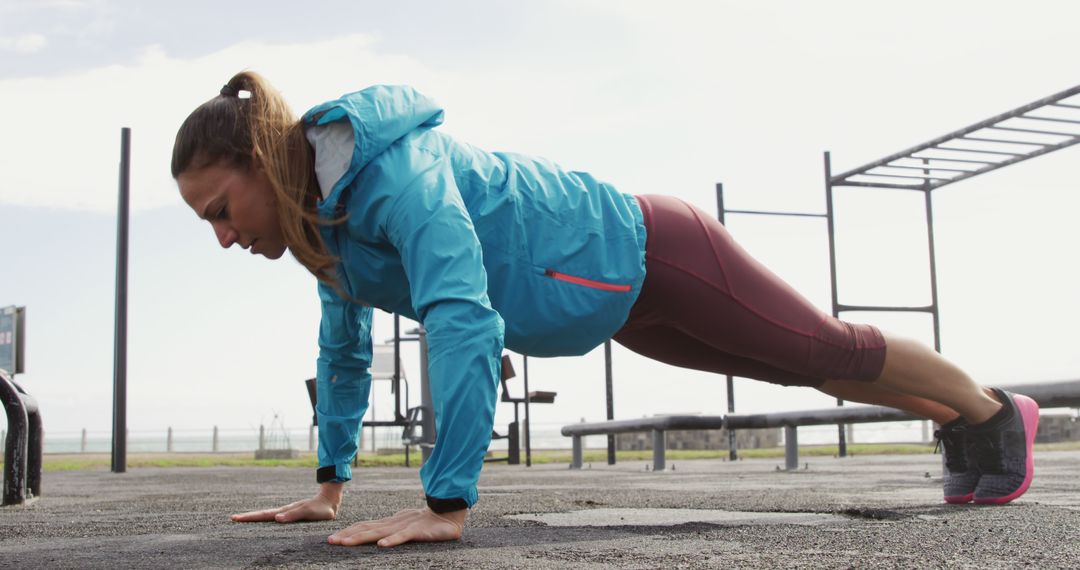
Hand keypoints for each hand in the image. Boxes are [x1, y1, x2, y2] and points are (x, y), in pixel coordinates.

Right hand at [231, 482, 343, 522]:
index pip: (264, 515)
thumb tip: (276, 518)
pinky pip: (275, 517)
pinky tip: (264, 521)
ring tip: (243, 520)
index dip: (250, 517)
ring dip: (255, 518)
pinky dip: (266, 519)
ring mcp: (287, 512)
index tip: (236, 518)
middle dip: (248, 517)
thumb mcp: (308, 512)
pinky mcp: (291, 514)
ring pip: (268, 515)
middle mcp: (284, 511)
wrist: (330, 500)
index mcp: (285, 511)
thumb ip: (294, 515)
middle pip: (263, 514)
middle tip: (233, 518)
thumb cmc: (321, 508)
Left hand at [328, 507, 466, 547]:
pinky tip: (381, 546)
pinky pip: (403, 536)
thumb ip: (391, 532)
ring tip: (346, 543)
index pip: (365, 526)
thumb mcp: (405, 527)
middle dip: (347, 535)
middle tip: (330, 541)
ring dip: (361, 538)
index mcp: (390, 523)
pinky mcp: (417, 531)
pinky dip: (392, 541)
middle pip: (367, 529)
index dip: (349, 532)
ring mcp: (404, 526)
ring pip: (379, 533)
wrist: (448, 514)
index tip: (333, 538)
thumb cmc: (427, 522)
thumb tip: (377, 539)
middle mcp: (393, 523)